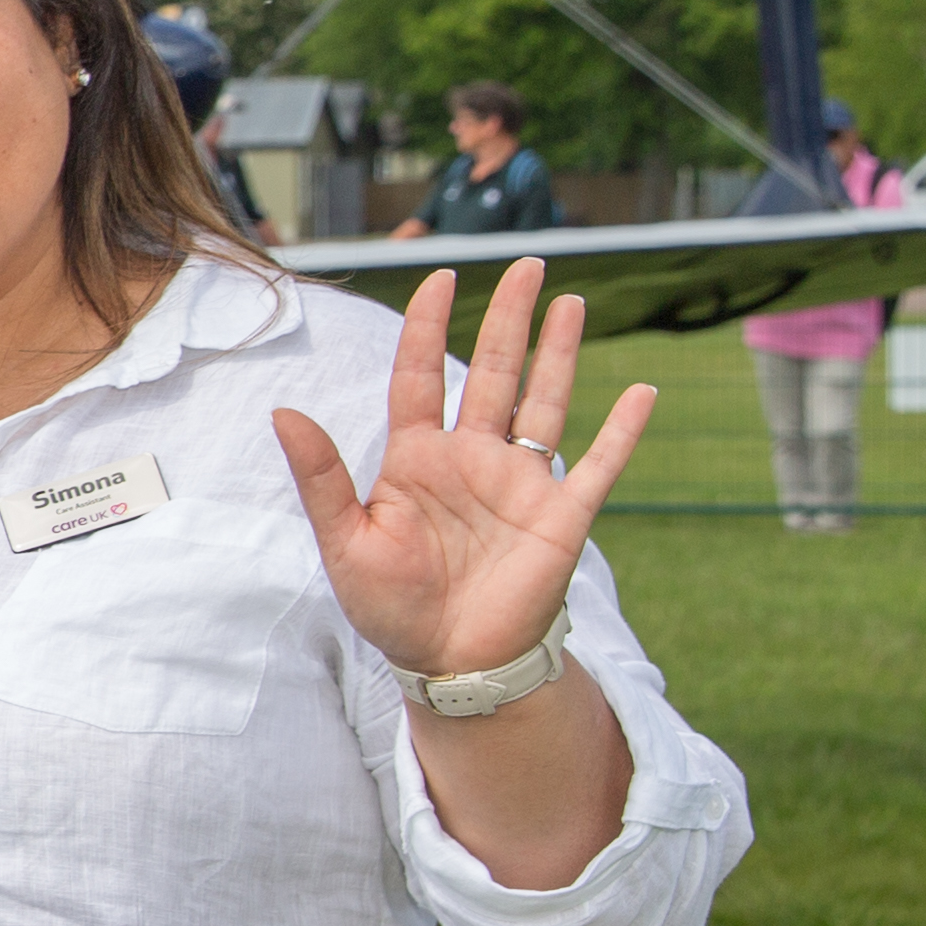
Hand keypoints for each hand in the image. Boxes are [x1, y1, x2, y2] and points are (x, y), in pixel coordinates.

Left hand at [271, 258, 652, 678]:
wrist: (446, 662)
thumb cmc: (389, 606)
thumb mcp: (344, 540)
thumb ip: (321, 476)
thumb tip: (282, 411)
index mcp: (416, 459)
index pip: (419, 376)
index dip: (428, 326)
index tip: (439, 277)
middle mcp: (471, 459)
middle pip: (491, 371)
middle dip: (507, 318)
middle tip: (525, 263)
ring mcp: (520, 482)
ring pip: (545, 401)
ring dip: (559, 353)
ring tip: (570, 300)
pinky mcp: (562, 516)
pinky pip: (598, 465)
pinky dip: (622, 431)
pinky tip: (643, 391)